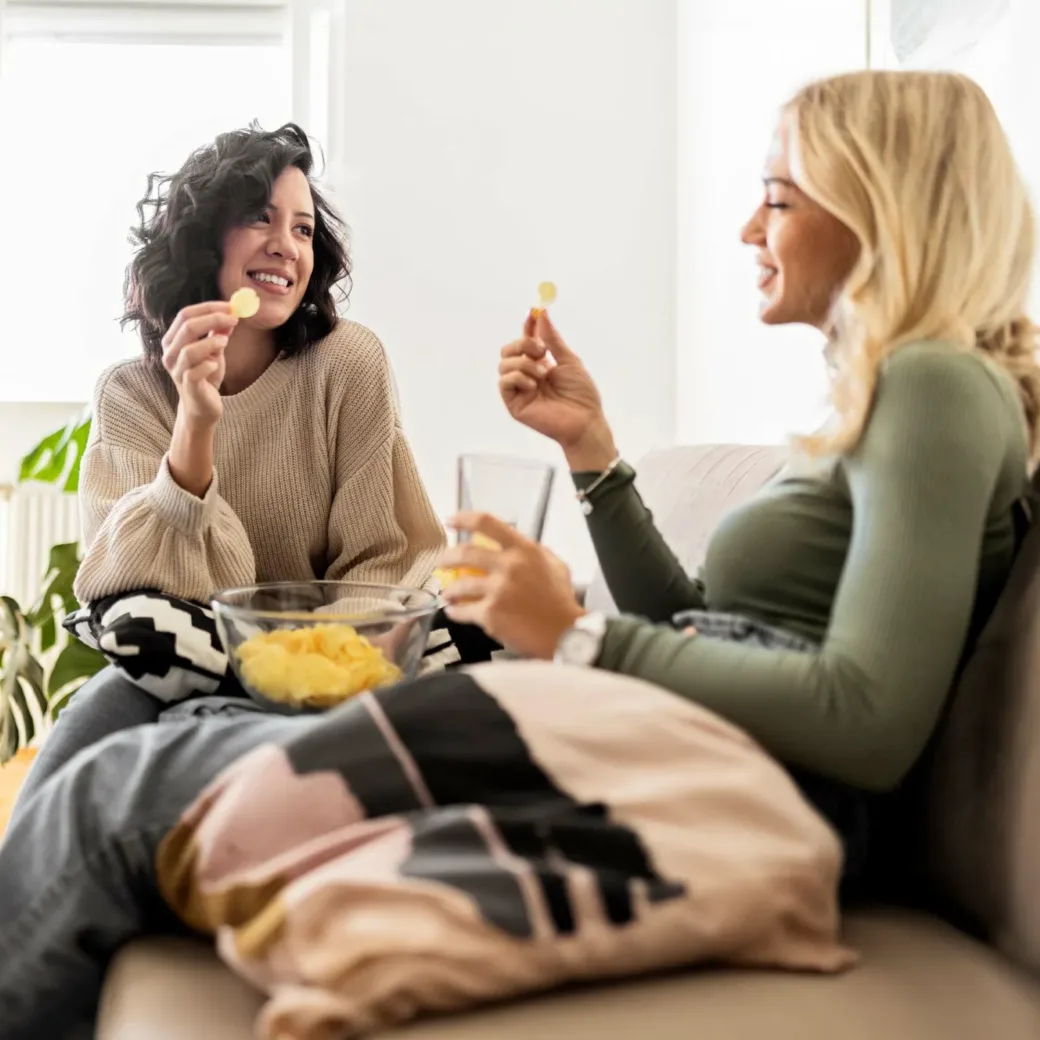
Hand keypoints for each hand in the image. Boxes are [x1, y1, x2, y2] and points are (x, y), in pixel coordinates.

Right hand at [161, 301, 237, 428]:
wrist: (202, 408)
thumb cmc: (206, 377)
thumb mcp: (214, 352)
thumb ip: (218, 334)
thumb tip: (230, 315)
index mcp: (173, 340)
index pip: (185, 315)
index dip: (208, 308)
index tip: (230, 306)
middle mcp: (170, 353)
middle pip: (187, 327)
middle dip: (213, 319)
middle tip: (234, 319)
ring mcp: (176, 371)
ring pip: (189, 350)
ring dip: (211, 342)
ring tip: (225, 342)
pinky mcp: (187, 386)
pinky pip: (195, 372)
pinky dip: (209, 365)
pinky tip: (216, 366)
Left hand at [439, 513, 584, 659]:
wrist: (565, 634)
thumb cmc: (561, 603)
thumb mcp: (555, 566)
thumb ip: (534, 552)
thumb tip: (515, 543)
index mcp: (524, 550)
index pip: (487, 523)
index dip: (464, 519)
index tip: (451, 521)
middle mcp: (509, 566)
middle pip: (464, 553)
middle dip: (447, 558)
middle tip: (443, 563)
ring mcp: (498, 590)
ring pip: (459, 584)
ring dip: (449, 589)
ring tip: (448, 593)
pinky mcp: (490, 614)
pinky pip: (462, 610)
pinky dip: (455, 611)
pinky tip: (455, 612)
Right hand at [499, 311, 616, 463]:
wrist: (584, 420)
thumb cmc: (582, 394)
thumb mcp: (569, 360)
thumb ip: (552, 339)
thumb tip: (542, 313)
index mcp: (540, 363)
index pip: (526, 341)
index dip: (528, 327)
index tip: (533, 313)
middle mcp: (527, 374)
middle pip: (509, 350)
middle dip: (523, 344)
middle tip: (542, 351)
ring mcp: (519, 389)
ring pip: (504, 364)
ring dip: (524, 363)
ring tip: (543, 374)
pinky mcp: (514, 403)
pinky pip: (504, 382)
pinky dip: (517, 378)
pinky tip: (533, 385)